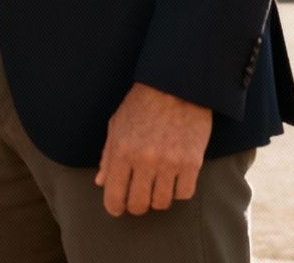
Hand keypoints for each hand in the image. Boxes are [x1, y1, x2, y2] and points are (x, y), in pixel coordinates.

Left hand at [94, 82, 212, 215]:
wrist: (177, 85)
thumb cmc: (142, 104)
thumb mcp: (117, 124)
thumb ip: (108, 155)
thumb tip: (101, 182)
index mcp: (121, 151)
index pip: (114, 196)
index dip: (114, 207)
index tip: (118, 207)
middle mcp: (144, 160)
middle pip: (138, 205)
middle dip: (136, 205)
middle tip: (139, 198)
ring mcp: (169, 163)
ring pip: (161, 203)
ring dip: (158, 198)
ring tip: (157, 185)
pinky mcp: (192, 163)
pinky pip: (184, 194)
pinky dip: (178, 191)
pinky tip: (175, 179)